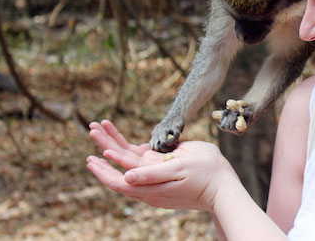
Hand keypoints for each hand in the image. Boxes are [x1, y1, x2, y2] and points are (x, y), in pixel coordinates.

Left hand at [86, 120, 238, 210]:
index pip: (118, 180)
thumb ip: (152, 174)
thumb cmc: (206, 176)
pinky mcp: (162, 170)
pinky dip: (128, 147)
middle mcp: (148, 183)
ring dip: (113, 143)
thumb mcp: (180, 170)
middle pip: (120, 165)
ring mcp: (154, 177)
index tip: (94, 153)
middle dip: (104, 145)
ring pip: (128, 159)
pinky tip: (120, 140)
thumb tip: (126, 177)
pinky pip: (140, 158)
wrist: (223, 186)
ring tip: (100, 127)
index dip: (104, 168)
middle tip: (92, 128)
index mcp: (150, 187)